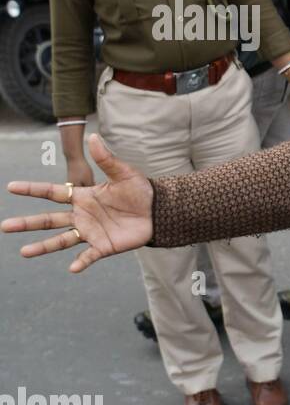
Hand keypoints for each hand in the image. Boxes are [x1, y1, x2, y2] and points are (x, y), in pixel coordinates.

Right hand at [4, 134, 153, 272]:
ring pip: (61, 240)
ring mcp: (90, 232)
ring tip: (24, 252)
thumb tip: (94, 136)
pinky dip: (81, 262)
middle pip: (48, 219)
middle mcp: (81, 216)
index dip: (32, 189)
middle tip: (4, 226)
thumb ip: (106, 159)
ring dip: (43, 247)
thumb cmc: (139, 191)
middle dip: (27, 223)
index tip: (11, 187)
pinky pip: (89, 256)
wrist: (158, 211)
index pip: (52, 192)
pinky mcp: (104, 246)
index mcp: (82, 197)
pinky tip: (72, 268)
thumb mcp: (123, 173)